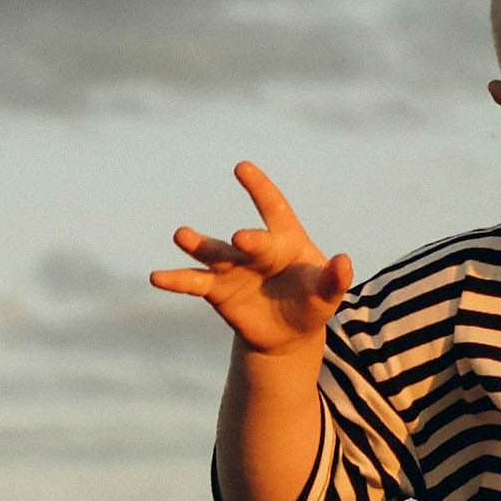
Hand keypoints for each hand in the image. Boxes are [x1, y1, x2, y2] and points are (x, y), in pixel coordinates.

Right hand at [149, 163, 352, 355]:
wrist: (287, 333)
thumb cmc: (311, 303)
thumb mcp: (327, 296)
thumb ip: (334, 280)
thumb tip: (345, 262)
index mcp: (285, 240)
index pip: (273, 208)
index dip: (259, 188)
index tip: (242, 167)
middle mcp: (255, 248)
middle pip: (249, 241)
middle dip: (247, 241)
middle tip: (241, 240)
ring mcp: (233, 267)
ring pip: (213, 253)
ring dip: (197, 244)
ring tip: (181, 235)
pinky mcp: (216, 289)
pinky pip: (193, 282)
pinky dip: (175, 280)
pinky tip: (156, 277)